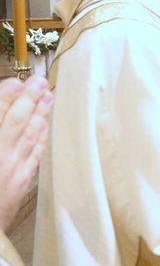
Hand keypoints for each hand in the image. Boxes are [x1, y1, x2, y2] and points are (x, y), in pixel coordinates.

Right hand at [0, 76, 53, 231]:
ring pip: (28, 137)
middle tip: (39, 81)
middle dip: (28, 101)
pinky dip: (39, 139)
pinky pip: (32, 156)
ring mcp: (11, 172)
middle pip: (14, 124)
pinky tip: (44, 126)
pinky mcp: (19, 184)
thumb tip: (2, 119)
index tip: (15, 82)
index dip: (5, 99)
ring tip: (48, 95)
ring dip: (39, 115)